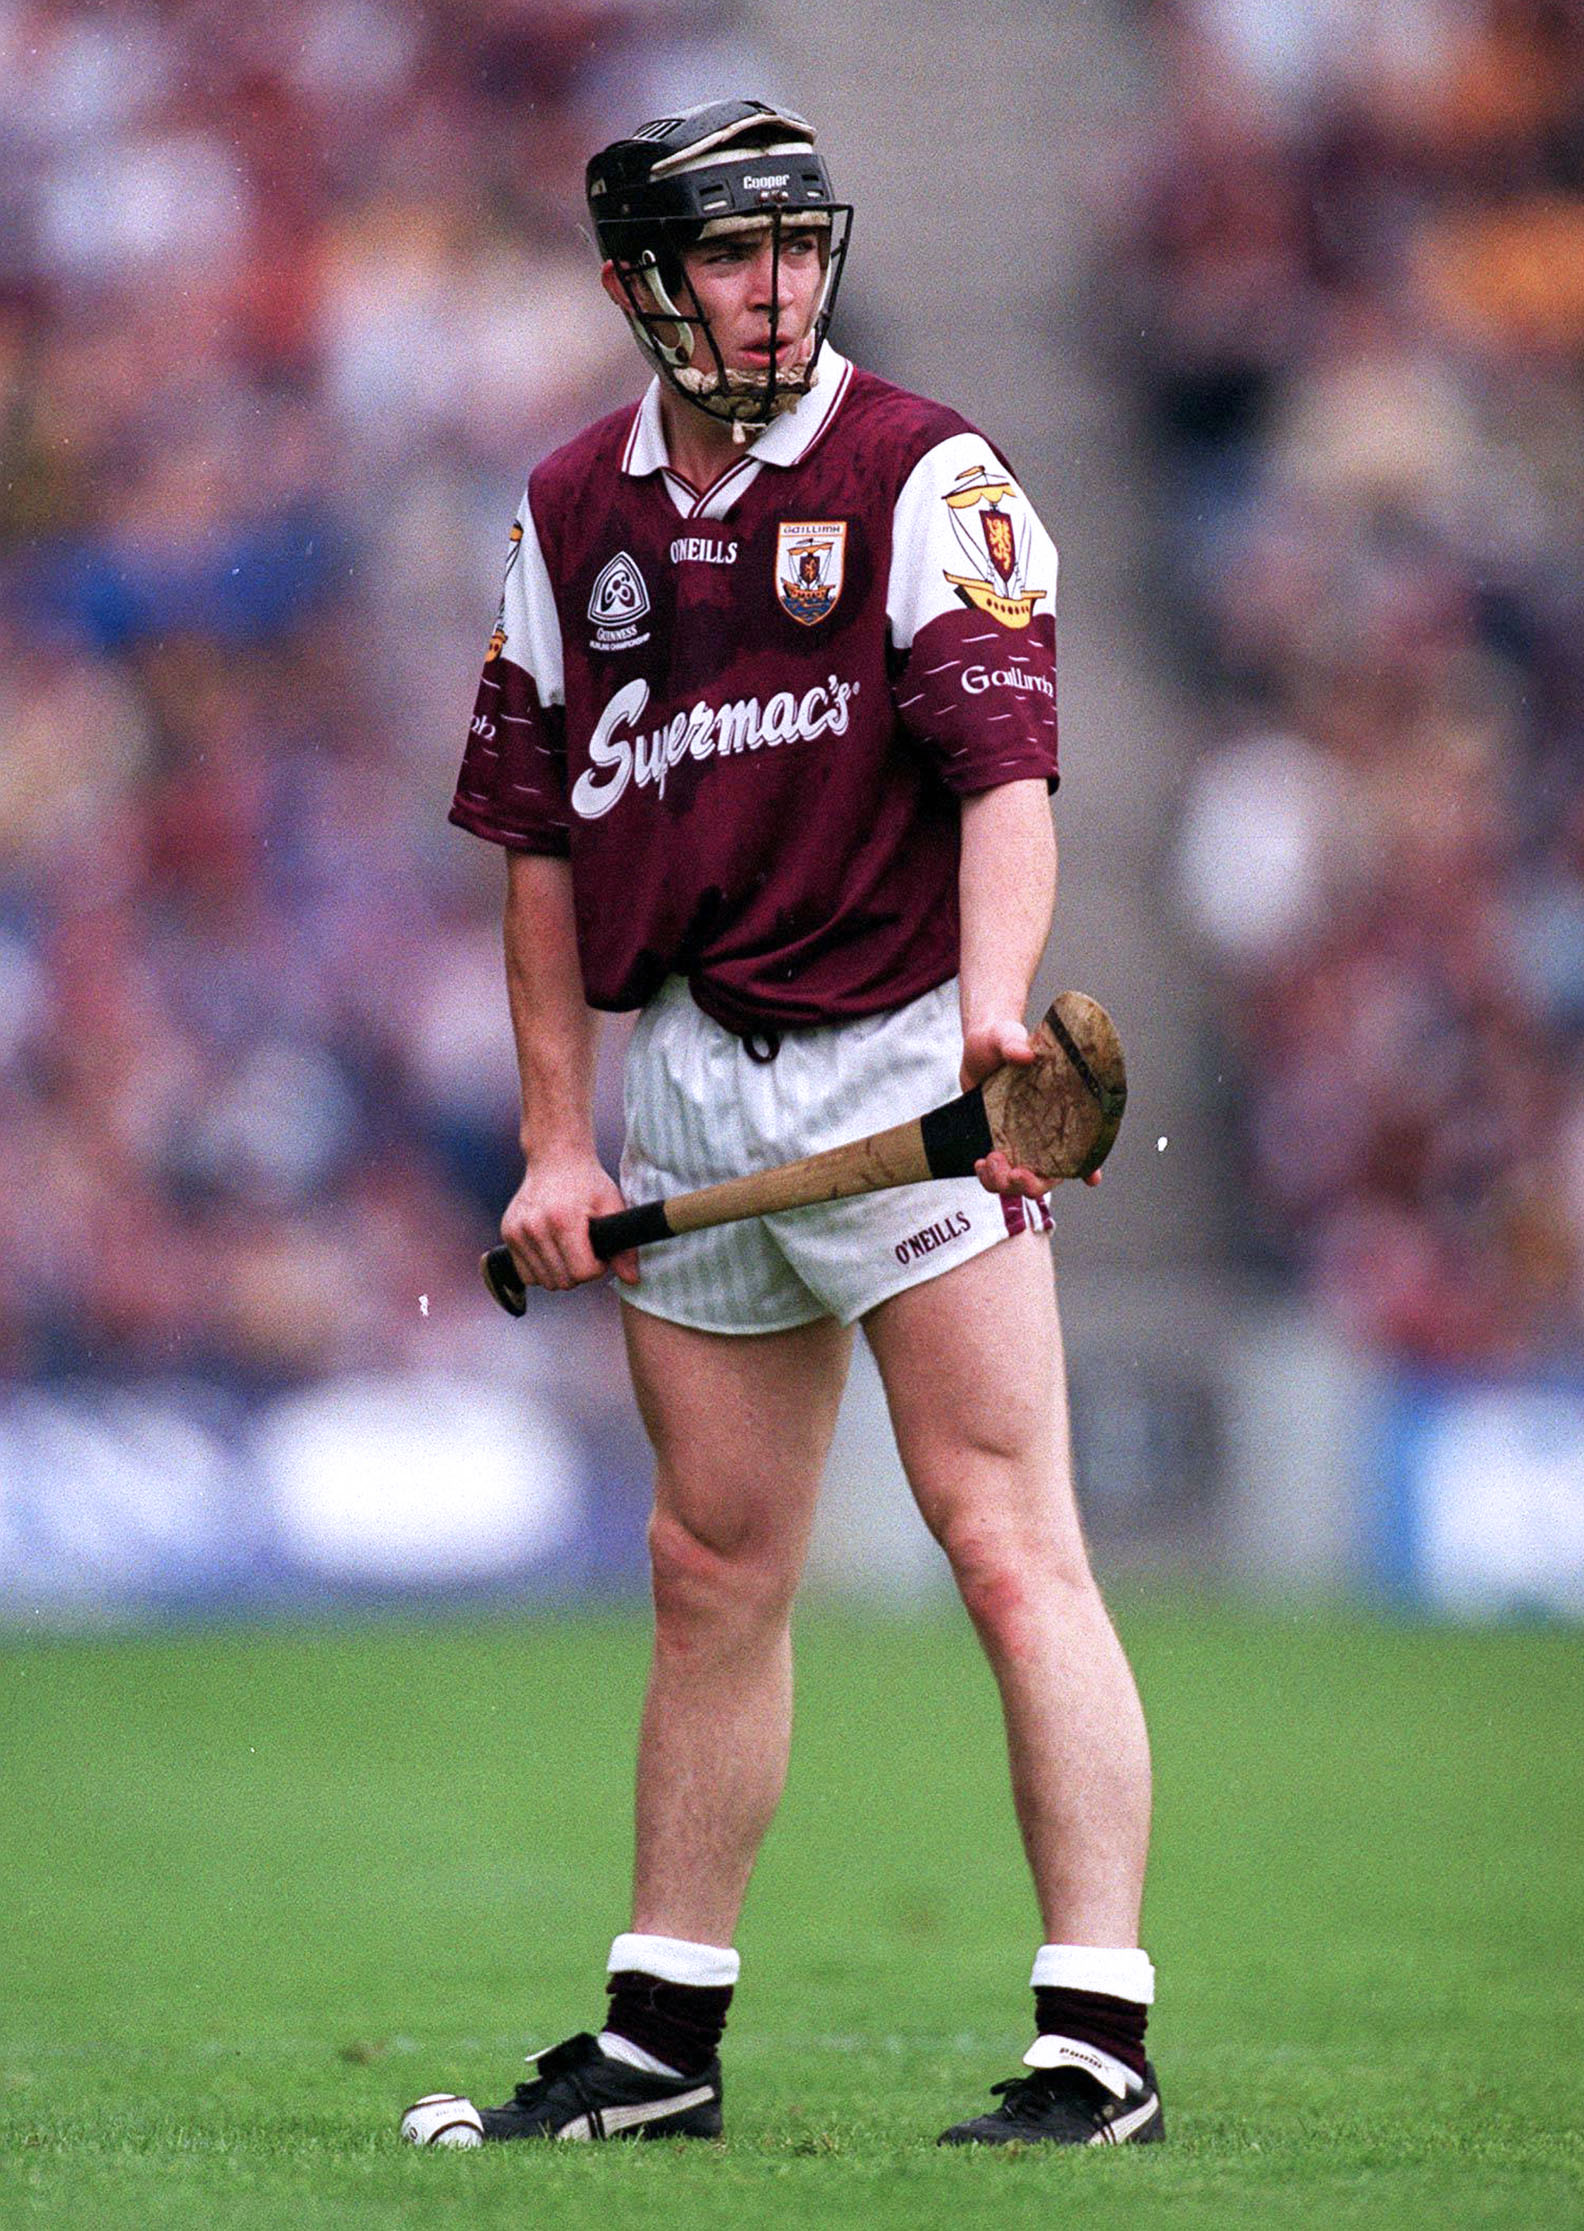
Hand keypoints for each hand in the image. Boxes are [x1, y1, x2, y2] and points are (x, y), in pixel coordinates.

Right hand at [500, 1150, 639, 1291]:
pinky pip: (526, 1274)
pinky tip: (551, 1250)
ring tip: (568, 1248)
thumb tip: (632, 1280)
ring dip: (560, 1272)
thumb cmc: (587, 1182)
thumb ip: (624, 1247)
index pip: (582, 1272)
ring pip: (543, 1282)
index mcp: (563, 1221)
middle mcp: (535, 1228)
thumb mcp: (611, 1207)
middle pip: (563, 1281)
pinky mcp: (507, 1234)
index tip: (599, 1252)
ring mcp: (517, 1231)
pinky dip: (541, 1270)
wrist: (555, 1158)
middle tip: (585, 1249)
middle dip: (579, 1271)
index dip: (597, 1267)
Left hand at [961, 1018, 1103, 1194]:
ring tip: (988, 1162)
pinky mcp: (996, 1142)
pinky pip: (997, 1172)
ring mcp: (1018, 1141)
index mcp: (1059, 1111)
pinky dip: (989, 1176)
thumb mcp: (1007, 1036)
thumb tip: (1025, 1055)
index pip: (1082, 1145)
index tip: (1090, 1178)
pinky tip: (979, 1164)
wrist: (978, 1046)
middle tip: (1013, 1173)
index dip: (1090, 1167)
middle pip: (1046, 1176)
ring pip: (1017, 1181)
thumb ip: (1014, 1044)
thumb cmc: (1001, 1038)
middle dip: (1031, 1184)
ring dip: (1004, 1184)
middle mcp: (1042, 1133)